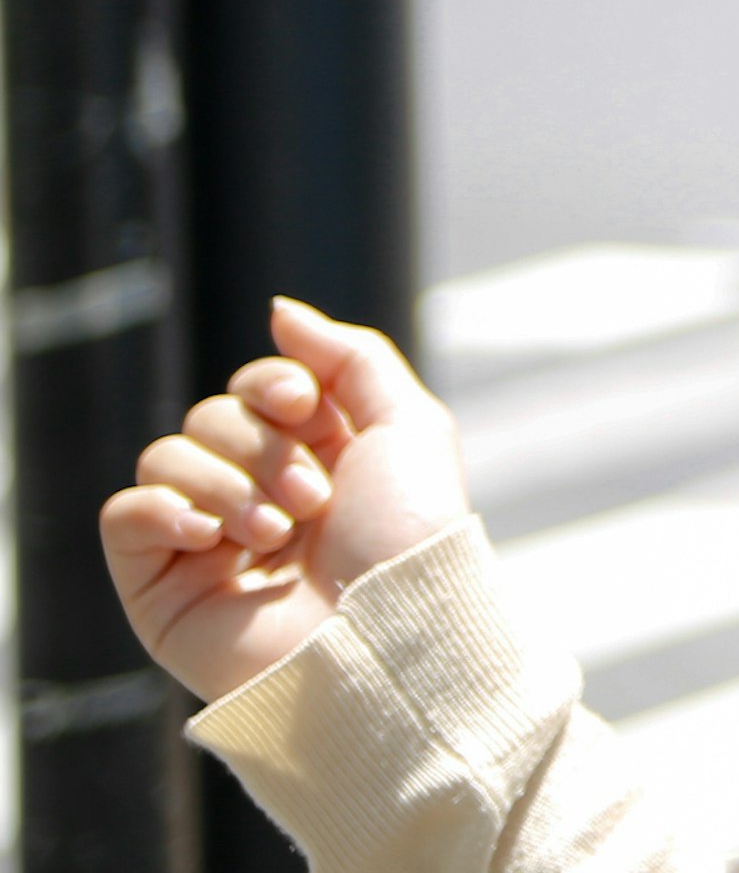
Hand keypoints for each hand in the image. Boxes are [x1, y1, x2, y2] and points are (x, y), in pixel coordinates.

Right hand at [98, 299, 470, 704]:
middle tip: (311, 499)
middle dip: (263, 446)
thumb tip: (279, 312)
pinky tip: (211, 536)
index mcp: (313, 457)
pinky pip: (124, 514)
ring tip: (276, 531)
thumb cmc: (407, 536)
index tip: (305, 406)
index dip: (274, 384)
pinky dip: (163, 509)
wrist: (386, 633)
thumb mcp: (406, 424)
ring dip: (227, 482)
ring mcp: (206, 542)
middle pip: (211, 416)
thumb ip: (348, 356)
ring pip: (167, 456)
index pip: (256, 387)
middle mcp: (257, 495)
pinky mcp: (161, 588)